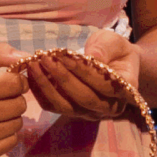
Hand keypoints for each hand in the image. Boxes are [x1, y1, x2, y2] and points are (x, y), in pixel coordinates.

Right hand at [0, 43, 29, 156]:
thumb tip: (27, 57)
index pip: (13, 84)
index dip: (16, 80)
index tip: (8, 81)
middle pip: (17, 106)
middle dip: (15, 98)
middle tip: (1, 97)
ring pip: (16, 125)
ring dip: (11, 116)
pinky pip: (10, 143)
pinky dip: (7, 134)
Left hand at [25, 30, 140, 121]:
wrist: (115, 63)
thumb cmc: (115, 51)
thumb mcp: (115, 42)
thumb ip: (105, 48)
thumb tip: (92, 57)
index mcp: (126, 90)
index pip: (104, 85)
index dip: (83, 71)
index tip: (65, 56)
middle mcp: (110, 107)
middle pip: (84, 99)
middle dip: (62, 78)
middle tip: (44, 58)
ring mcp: (90, 113)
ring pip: (66, 107)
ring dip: (47, 86)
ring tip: (34, 65)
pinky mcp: (73, 113)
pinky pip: (53, 107)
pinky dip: (40, 93)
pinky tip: (31, 75)